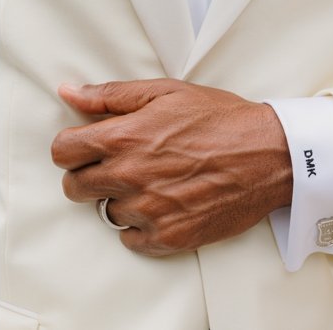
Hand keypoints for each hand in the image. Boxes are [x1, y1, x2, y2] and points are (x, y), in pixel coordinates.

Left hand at [51, 79, 292, 256]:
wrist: (270, 156)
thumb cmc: (222, 120)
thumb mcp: (166, 92)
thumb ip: (111, 95)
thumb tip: (68, 92)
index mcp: (124, 137)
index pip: (62, 152)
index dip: (71, 148)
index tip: (87, 147)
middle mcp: (130, 177)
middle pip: (74, 187)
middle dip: (89, 175)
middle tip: (119, 166)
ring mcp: (148, 211)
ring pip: (105, 213)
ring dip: (121, 200)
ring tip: (152, 182)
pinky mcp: (168, 237)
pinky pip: (130, 239)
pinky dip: (141, 226)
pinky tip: (162, 205)